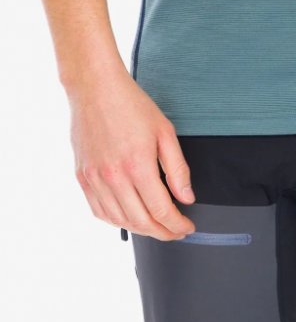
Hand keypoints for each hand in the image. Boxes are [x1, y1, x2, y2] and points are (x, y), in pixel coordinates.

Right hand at [68, 63, 196, 240]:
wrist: (95, 88)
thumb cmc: (131, 105)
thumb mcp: (164, 131)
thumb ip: (177, 168)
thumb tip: (186, 197)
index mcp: (137, 165)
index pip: (161, 211)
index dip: (177, 225)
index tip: (187, 227)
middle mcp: (113, 177)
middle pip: (141, 222)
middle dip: (163, 233)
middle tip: (176, 231)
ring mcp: (94, 179)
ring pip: (120, 221)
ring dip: (142, 230)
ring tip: (157, 226)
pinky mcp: (82, 178)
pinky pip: (99, 211)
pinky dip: (117, 221)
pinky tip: (130, 217)